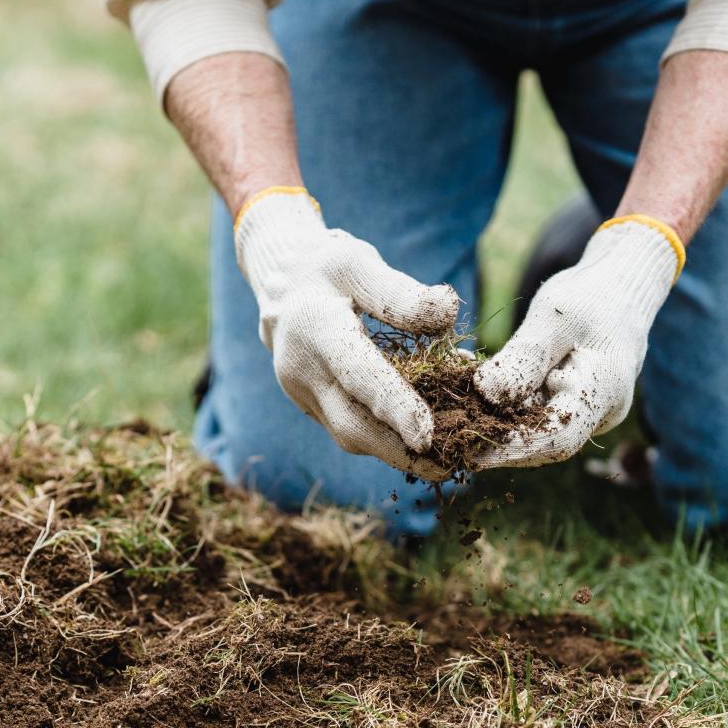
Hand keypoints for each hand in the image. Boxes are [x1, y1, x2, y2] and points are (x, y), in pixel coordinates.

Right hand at [235, 187, 460, 478]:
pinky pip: (346, 427)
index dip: (393, 408)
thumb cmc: (325, 266)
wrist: (278, 282)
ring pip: (348, 435)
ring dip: (394, 451)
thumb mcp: (359, 262)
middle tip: (448, 465)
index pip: (357, 375)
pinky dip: (382, 437)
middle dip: (398, 451)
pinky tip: (416, 438)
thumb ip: (401, 292)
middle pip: (350, 424)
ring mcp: (300, 393)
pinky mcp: (308, 405)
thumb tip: (448, 312)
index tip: (428, 436)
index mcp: (314, 326)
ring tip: (442, 457)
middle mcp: (301, 369)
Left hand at [472, 216, 683, 468]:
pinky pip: (532, 410)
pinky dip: (500, 402)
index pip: (556, 439)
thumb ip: (524, 357)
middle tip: (446, 432)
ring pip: (533, 427)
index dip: (512, 451)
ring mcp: (584, 410)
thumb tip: (485, 394)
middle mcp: (598, 412)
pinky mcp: (567, 402)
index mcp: (604, 391)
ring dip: (492, 419)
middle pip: (542, 441)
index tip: (469, 451)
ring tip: (450, 405)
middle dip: (494, 438)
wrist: (619, 284)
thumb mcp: (555, 317)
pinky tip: (467, 383)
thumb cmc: (592, 294)